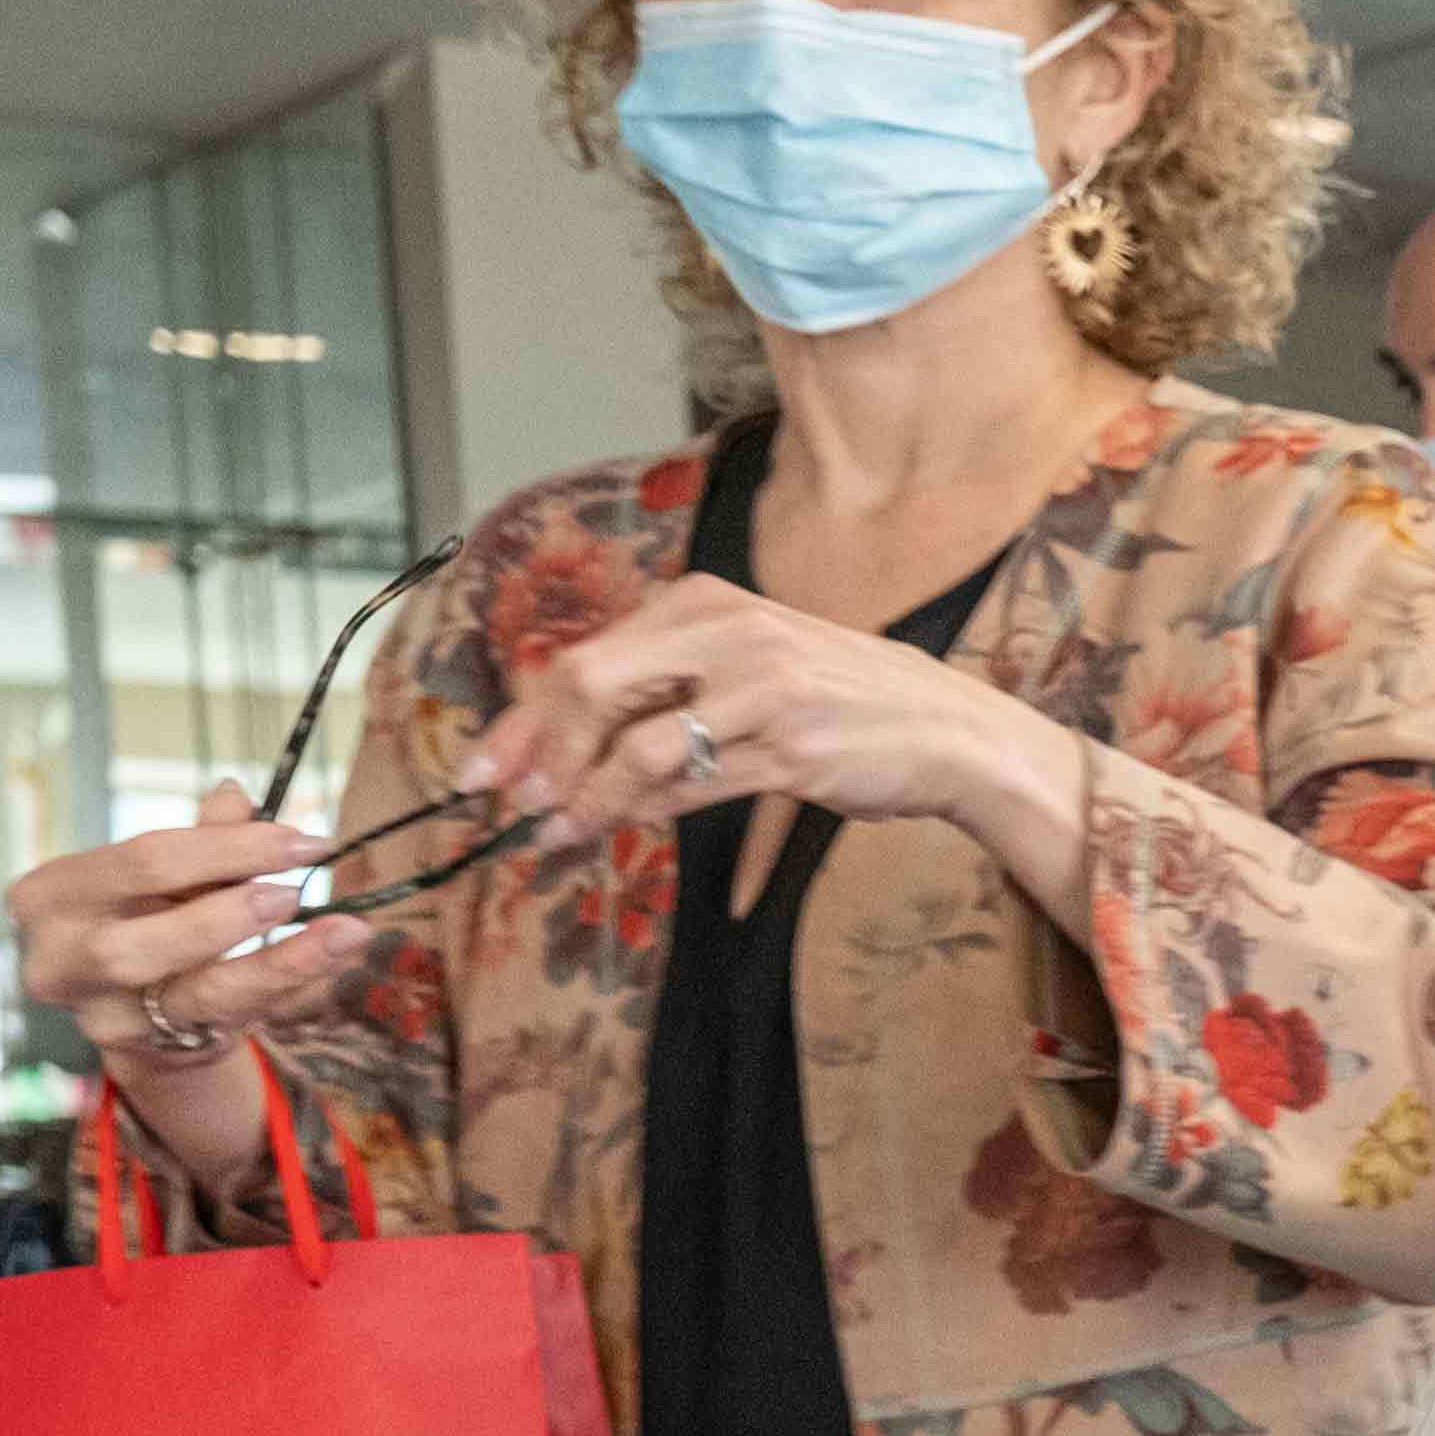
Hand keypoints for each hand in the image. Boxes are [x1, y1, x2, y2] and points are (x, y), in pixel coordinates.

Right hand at [13, 787, 389, 1073]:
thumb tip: (236, 795)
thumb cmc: (145, 916)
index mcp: (51, 894)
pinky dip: (287, 987)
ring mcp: (100, 1013)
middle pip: (147, 939)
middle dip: (230, 911)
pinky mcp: (147, 1049)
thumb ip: (200, 840)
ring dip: (277, 961)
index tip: (302, 839)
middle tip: (296, 890)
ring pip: (196, 992)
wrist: (134, 1004)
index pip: (142, 862)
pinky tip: (333, 960)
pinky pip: (230, 1020)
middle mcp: (59, 959)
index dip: (226, 848)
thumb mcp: (162, 876)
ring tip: (341, 932)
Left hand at [465, 571, 1080, 871]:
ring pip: (638, 745)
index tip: (483, 769)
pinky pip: (693, 784)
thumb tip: (560, 745)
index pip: (586, 657)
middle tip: (505, 803)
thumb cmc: (842, 700)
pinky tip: (612, 826)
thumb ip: (664, 689)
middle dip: (537, 752)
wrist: (951, 731)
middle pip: (592, 686)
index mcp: (707, 603)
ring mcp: (763, 690)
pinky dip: (639, 810)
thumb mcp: (747, 666)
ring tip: (553, 832)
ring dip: (584, 796)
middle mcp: (730, 634)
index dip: (523, 720)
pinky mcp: (792, 749)